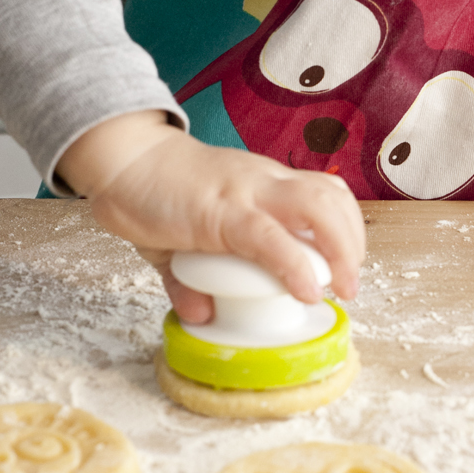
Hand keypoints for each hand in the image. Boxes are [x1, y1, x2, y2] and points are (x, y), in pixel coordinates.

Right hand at [58, 111, 364, 322]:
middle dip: (353, 242)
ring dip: (340, 250)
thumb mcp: (178, 240)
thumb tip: (201, 313)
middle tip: (352, 283)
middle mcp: (264, 182)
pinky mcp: (221, 212)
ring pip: (316, 208)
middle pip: (332, 199)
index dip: (347, 227)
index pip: (326, 192)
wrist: (120, 159)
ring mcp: (246, 193)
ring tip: (340, 287)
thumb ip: (190, 277)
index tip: (347, 263)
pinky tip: (306, 290)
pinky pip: (269, 238)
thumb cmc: (152, 193)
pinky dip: (295, 266)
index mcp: (264, 184)